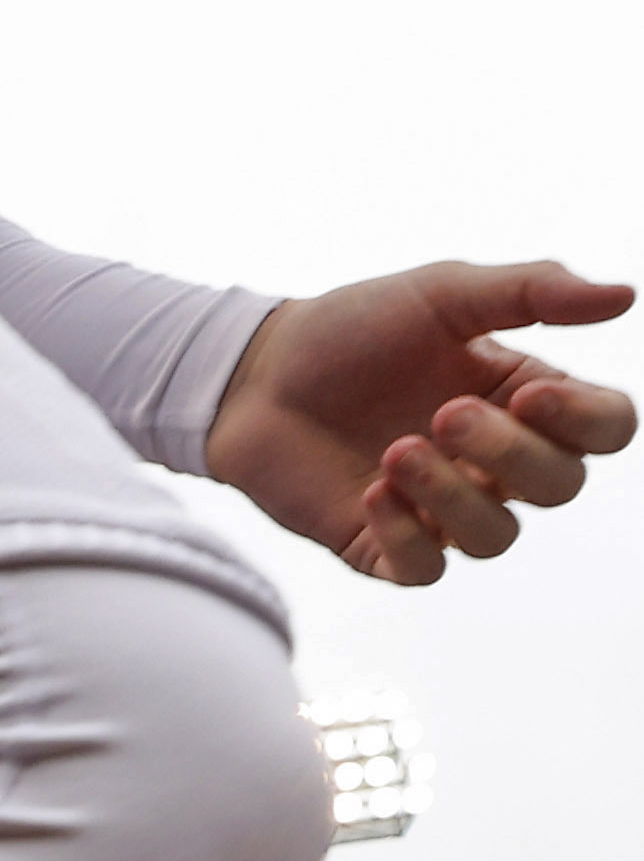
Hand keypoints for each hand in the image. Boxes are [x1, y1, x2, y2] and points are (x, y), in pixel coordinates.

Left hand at [204, 261, 634, 583]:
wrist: (252, 372)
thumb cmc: (352, 330)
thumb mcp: (443, 294)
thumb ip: (532, 291)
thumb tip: (624, 296)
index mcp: (524, 400)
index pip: (604, 431)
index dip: (586, 423)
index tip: (529, 396)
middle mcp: (492, 461)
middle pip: (558, 487)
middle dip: (510, 454)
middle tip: (445, 413)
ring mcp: (439, 507)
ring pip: (495, 537)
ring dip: (455, 496)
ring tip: (397, 449)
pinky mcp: (380, 544)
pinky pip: (424, 569)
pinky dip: (407, 537)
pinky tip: (371, 494)